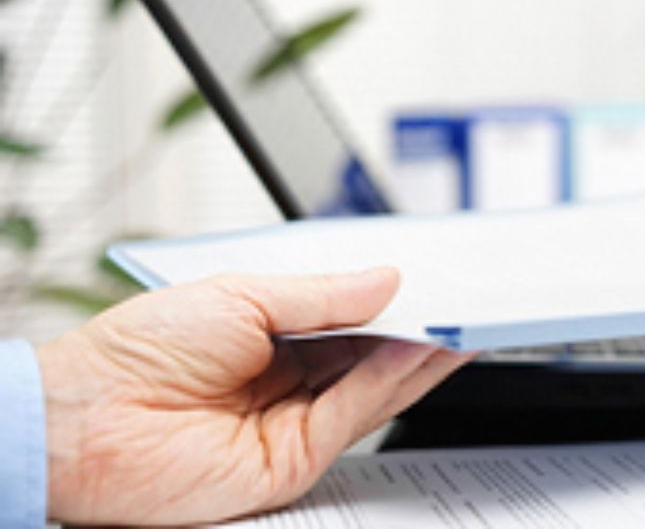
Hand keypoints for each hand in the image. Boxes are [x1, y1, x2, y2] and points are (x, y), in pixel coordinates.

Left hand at [37, 267, 473, 525]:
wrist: (85, 420)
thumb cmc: (142, 349)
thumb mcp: (243, 297)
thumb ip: (322, 296)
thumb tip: (385, 280)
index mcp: (272, 338)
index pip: (350, 321)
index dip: (393, 303)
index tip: (433, 283)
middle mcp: (289, 382)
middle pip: (370, 356)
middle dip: (418, 328)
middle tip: (462, 300)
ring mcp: (295, 424)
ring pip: (374, 388)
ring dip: (420, 355)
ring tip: (459, 319)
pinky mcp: (295, 461)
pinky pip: (355, 415)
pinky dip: (391, 381)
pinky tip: (419, 348)